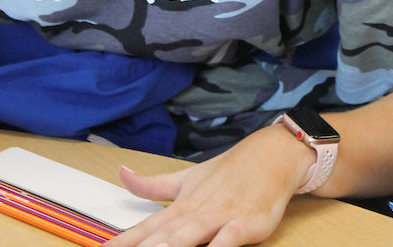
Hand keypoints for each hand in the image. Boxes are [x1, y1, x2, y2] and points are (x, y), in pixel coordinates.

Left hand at [107, 123, 314, 246]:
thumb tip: (121, 174)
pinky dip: (219, 246)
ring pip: (191, 235)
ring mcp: (220, 216)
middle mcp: (196, 212)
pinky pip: (229, 239)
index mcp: (180, 206)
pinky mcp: (245, 223)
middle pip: (163, 235)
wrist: (271, 156)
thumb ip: (153, 185)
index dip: (123, 241)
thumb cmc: (228, 172)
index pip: (145, 227)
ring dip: (171, 245)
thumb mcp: (186, 178)